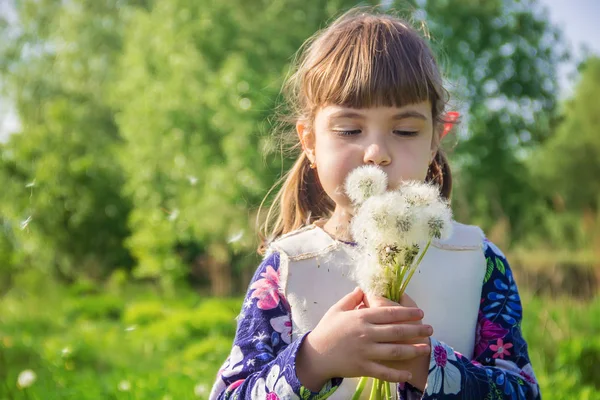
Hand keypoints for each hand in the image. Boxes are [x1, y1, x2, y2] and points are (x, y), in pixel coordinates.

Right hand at [296, 287, 431, 390]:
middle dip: (416, 330)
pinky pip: (384, 372)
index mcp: (361, 317)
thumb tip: (363, 288)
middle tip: (430, 329)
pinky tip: (409, 373)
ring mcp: (366, 352)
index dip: (407, 313)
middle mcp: (366, 333)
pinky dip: (397, 373)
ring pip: (395, 351)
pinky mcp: (363, 368)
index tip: (420, 313)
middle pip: (397, 331)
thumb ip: (351, 299)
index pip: (389, 313)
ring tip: (426, 347)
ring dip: (413, 349)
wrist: (316, 355)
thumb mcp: (337, 310)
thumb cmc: (327, 330)